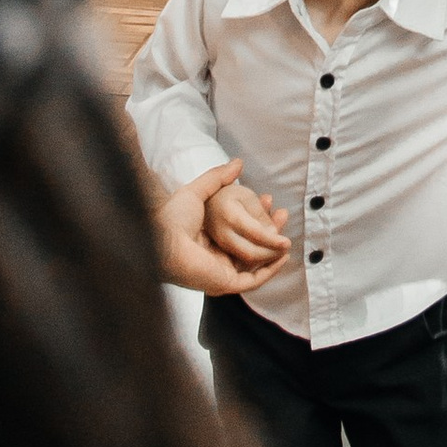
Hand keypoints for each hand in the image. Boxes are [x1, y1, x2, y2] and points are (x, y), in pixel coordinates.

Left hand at [155, 159, 286, 295]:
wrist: (160, 238)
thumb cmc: (171, 217)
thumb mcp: (198, 191)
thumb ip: (218, 178)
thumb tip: (238, 163)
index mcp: (208, 239)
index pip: (239, 230)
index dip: (256, 216)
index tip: (268, 201)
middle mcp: (215, 257)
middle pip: (250, 246)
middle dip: (269, 230)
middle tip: (282, 214)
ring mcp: (220, 272)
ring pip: (254, 263)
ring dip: (273, 248)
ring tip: (286, 230)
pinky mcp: (224, 283)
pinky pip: (253, 280)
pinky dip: (269, 270)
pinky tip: (282, 256)